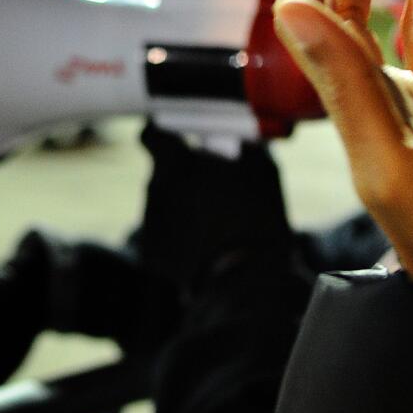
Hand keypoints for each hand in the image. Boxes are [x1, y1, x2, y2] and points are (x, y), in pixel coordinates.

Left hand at [137, 122, 292, 287]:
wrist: (247, 278)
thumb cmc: (256, 219)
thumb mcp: (262, 169)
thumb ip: (241, 146)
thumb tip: (237, 137)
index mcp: (176, 164)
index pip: (151, 136)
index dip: (162, 134)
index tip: (176, 138)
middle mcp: (155, 190)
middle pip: (162, 172)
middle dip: (183, 175)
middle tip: (212, 187)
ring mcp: (150, 223)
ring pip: (163, 203)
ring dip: (182, 205)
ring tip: (214, 222)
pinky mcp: (150, 252)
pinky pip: (163, 233)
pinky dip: (179, 235)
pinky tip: (204, 243)